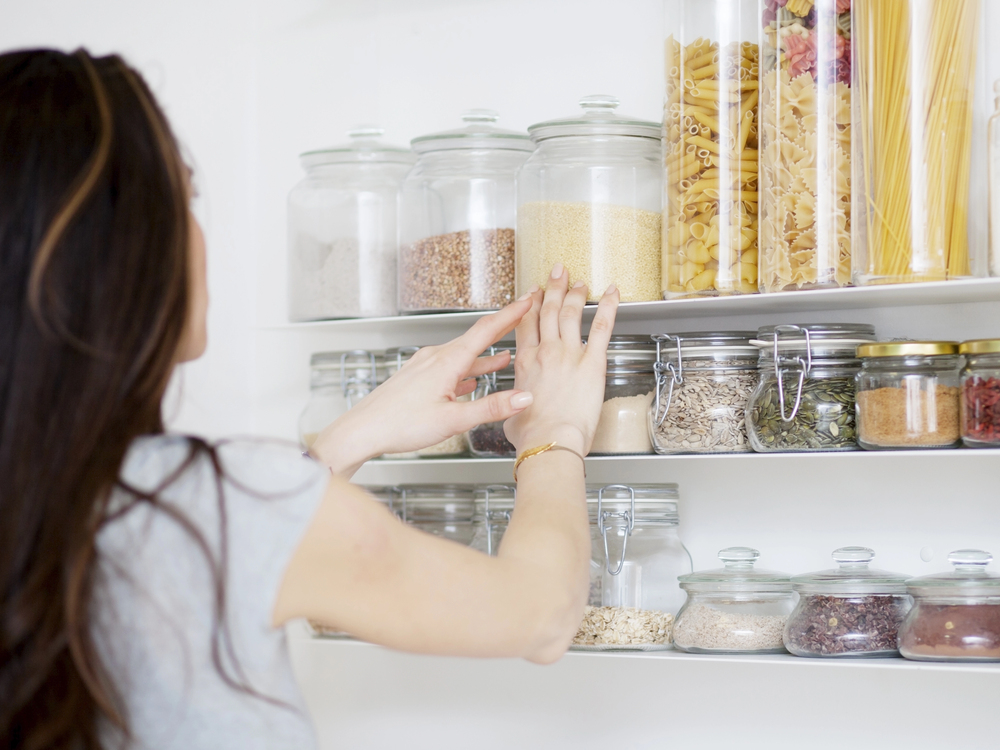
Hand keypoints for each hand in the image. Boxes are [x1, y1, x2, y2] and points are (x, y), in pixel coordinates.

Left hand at [310, 297, 535, 475]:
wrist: (363, 430)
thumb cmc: (400, 424)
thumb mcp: (453, 420)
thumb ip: (491, 408)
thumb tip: (523, 398)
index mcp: (447, 361)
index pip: (486, 330)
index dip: (511, 314)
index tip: (528, 299)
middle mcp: (436, 357)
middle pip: (476, 337)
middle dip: (502, 328)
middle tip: (522, 318)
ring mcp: (425, 365)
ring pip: (463, 354)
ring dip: (486, 354)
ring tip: (506, 354)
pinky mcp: (418, 376)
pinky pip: (450, 367)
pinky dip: (467, 369)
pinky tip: (471, 381)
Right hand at [504, 264, 619, 455]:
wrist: (550, 441)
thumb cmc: (532, 434)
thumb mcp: (511, 413)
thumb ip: (514, 401)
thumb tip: (515, 405)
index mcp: (525, 363)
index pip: (526, 324)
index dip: (531, 304)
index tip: (534, 293)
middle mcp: (546, 352)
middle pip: (549, 311)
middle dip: (554, 288)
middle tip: (558, 272)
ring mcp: (569, 354)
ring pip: (572, 313)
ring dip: (576, 294)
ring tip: (579, 282)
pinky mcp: (592, 362)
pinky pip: (602, 327)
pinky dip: (608, 307)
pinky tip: (612, 293)